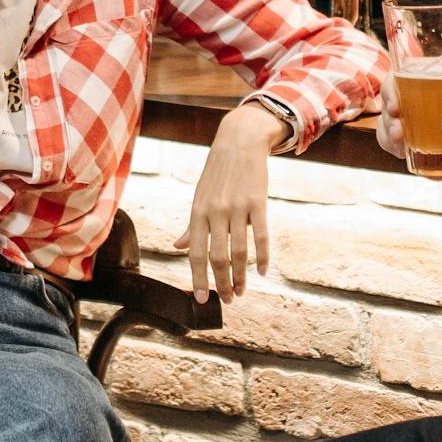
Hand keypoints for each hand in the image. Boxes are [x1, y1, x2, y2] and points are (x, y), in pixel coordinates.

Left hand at [179, 105, 274, 303]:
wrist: (239, 142)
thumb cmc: (217, 174)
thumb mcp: (200, 197)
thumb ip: (192, 226)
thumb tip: (178, 247)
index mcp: (198, 212)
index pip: (196, 252)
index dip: (198, 278)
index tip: (201, 299)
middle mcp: (215, 211)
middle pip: (218, 257)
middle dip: (222, 283)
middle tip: (228, 300)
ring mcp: (237, 207)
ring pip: (239, 251)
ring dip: (241, 276)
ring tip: (243, 291)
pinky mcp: (258, 202)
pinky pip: (261, 236)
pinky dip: (262, 257)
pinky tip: (262, 272)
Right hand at [376, 69, 441, 183]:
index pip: (404, 75)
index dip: (391, 89)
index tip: (396, 108)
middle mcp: (429, 100)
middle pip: (391, 105)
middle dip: (387, 120)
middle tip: (399, 134)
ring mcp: (429, 126)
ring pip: (394, 130)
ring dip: (390, 141)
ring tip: (404, 150)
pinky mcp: (435, 150)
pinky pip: (412, 156)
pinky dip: (415, 164)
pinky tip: (435, 172)